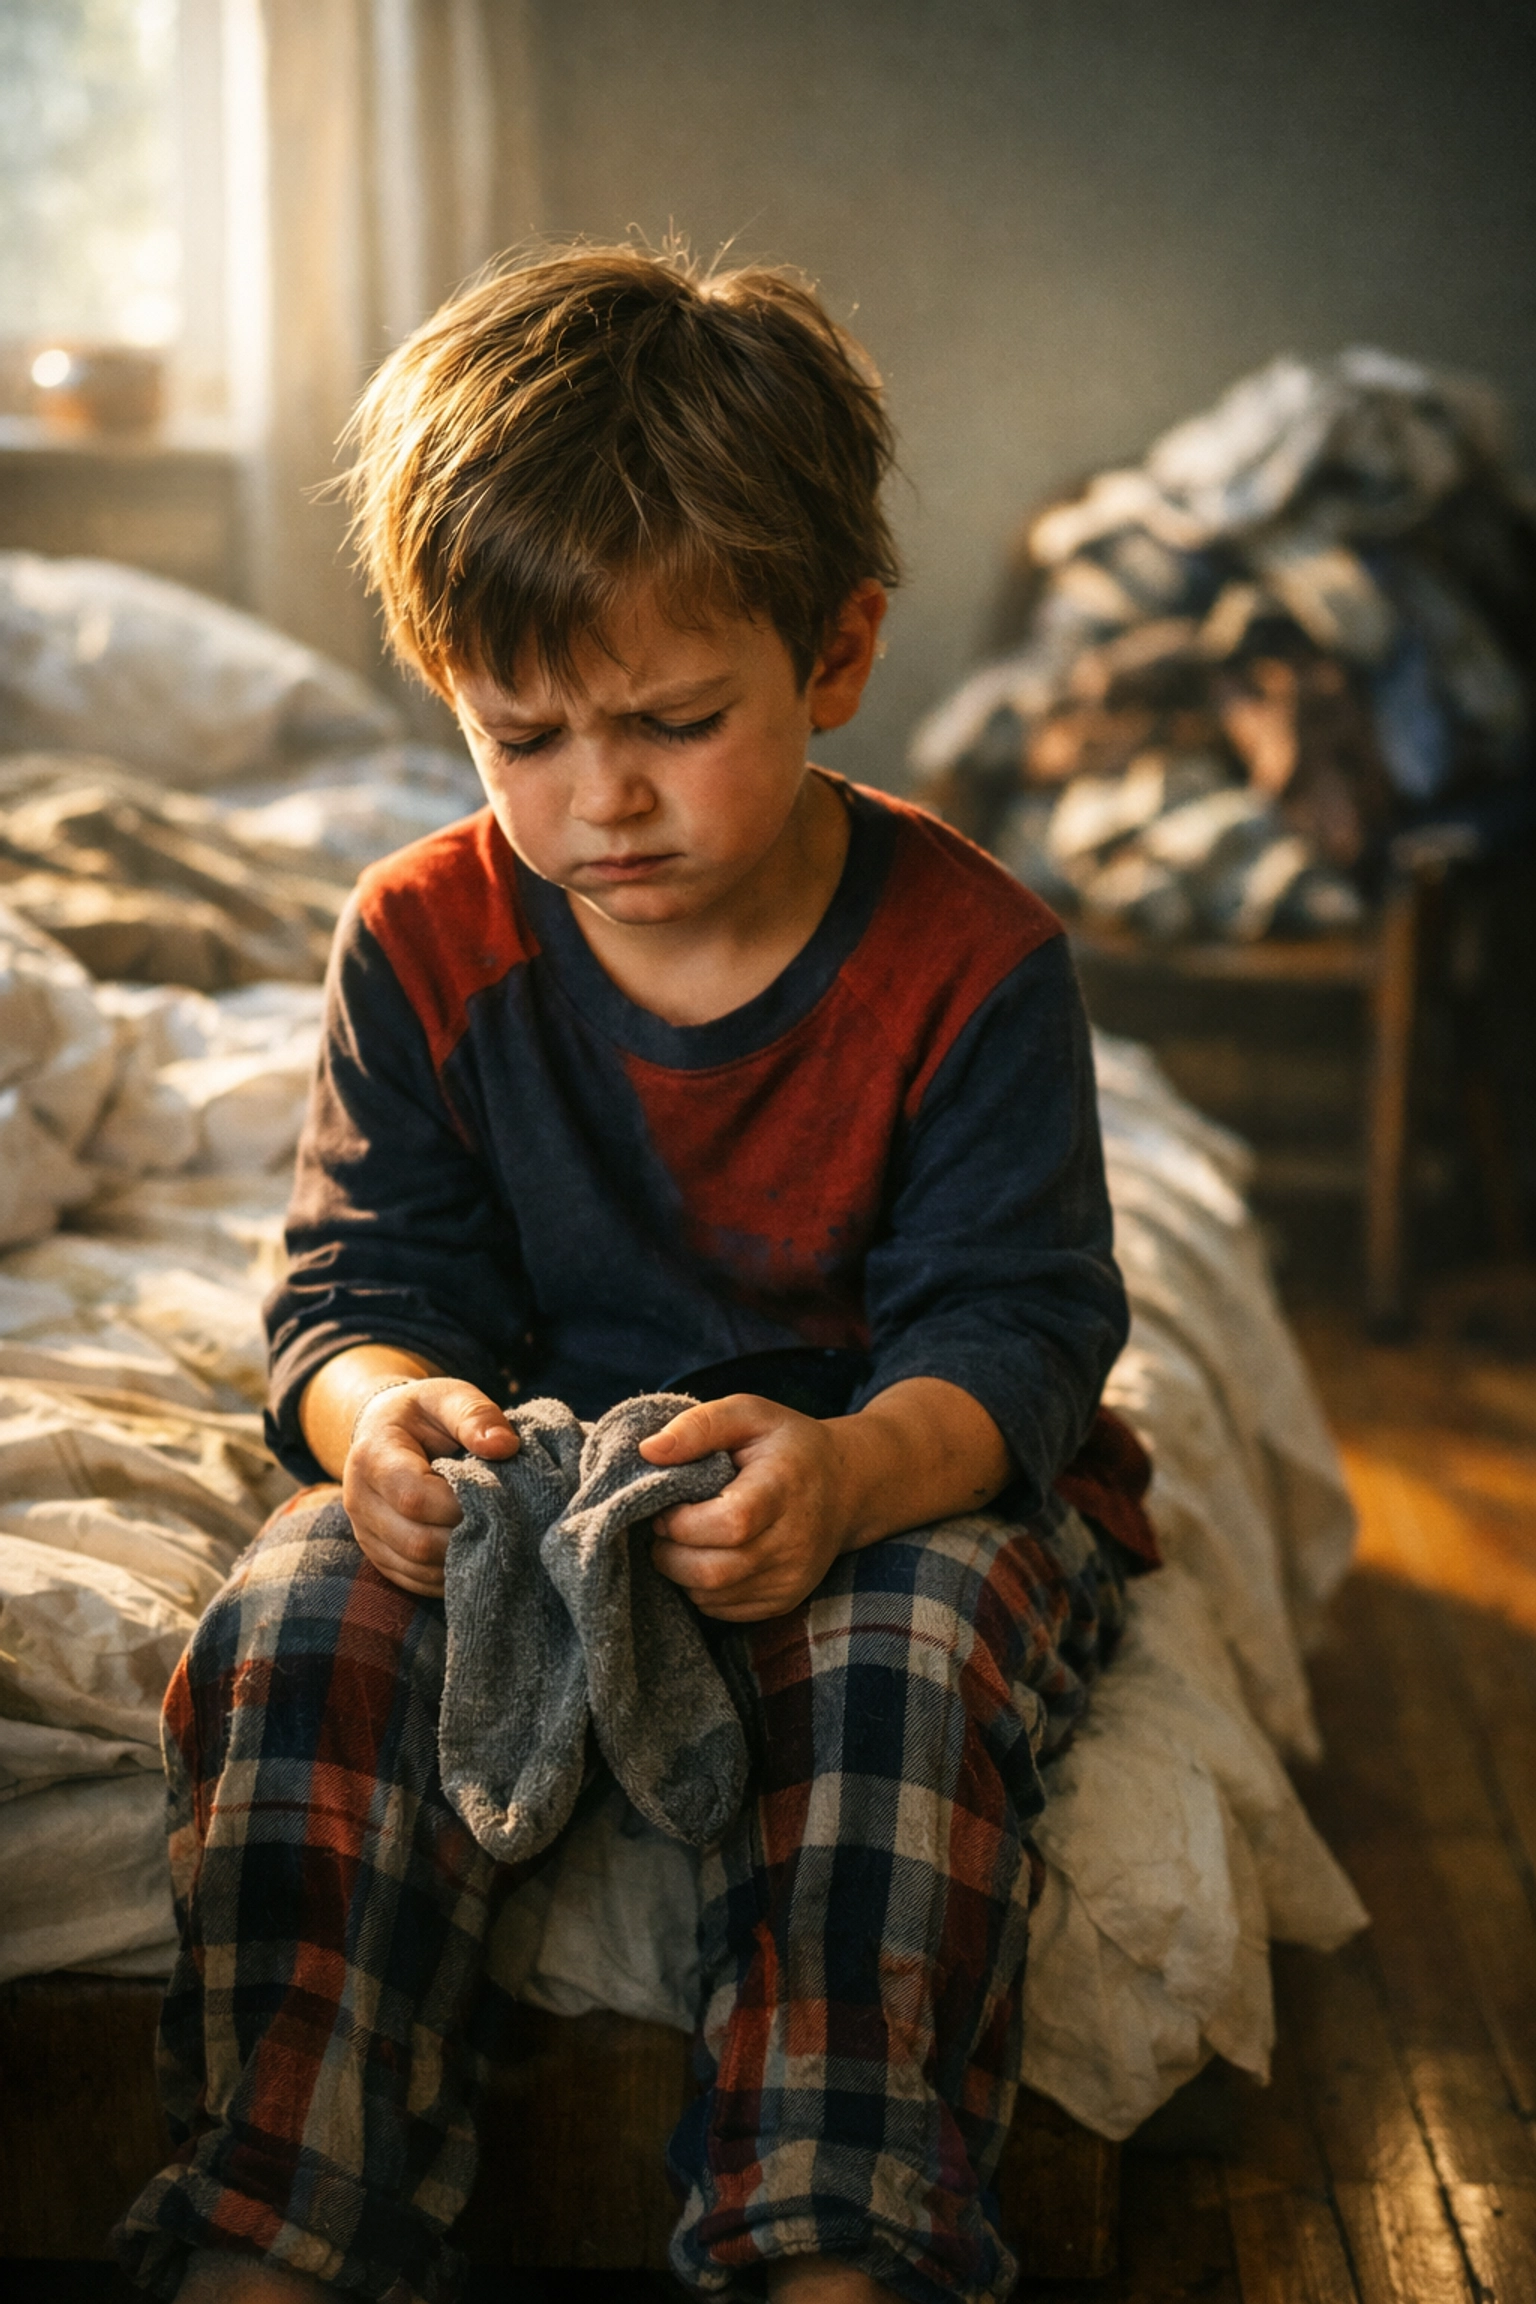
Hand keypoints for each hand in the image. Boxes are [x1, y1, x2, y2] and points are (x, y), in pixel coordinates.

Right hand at [344, 1378, 517, 1596]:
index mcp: (373, 1458)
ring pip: (417, 1568)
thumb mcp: (448, 1397)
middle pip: (416, 1542)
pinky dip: (449, 1576)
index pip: (415, 1498)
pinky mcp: (379, 1556)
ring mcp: (366, 1534)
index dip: (459, 1505)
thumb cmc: (423, 1413)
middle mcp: (359, 1502)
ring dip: (461, 1560)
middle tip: (504, 1521)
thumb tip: (505, 1446)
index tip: (495, 1493)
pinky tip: (474, 1554)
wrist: (384, 1430)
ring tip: (494, 1537)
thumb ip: (475, 1416)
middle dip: (466, 1537)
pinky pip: (415, 1581)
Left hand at [639, 1394, 850, 1620]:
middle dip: (669, 1553)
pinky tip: (706, 1555)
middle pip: (713, 1570)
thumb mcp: (748, 1415)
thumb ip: (698, 1426)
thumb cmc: (787, 1447)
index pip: (729, 1523)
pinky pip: (723, 1609)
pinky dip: (701, 1587)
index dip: (682, 1522)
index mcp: (784, 1488)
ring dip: (680, 1571)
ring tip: (684, 1539)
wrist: (846, 1487)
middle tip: (663, 1526)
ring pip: (711, 1595)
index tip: (666, 1506)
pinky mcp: (784, 1600)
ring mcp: (791, 1577)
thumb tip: (649, 1451)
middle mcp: (794, 1541)